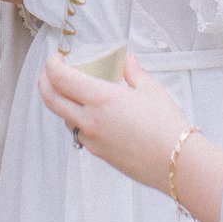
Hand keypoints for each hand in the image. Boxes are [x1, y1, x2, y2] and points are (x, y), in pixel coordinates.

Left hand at [39, 52, 195, 196]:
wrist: (178, 163)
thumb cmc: (167, 126)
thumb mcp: (151, 90)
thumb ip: (134, 72)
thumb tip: (128, 60)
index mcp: (101, 99)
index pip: (61, 78)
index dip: (52, 65)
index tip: (57, 57)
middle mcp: (90, 120)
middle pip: (51, 99)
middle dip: (45, 81)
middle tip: (52, 71)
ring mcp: (92, 140)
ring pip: (64, 118)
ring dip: (62, 102)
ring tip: (76, 92)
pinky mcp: (99, 154)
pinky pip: (80, 133)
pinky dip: (79, 120)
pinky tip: (95, 114)